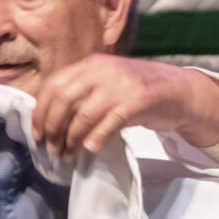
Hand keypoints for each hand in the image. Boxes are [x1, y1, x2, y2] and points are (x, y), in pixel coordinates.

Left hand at [28, 53, 218, 157]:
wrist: (180, 91)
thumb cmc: (138, 92)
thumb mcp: (106, 85)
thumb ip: (82, 96)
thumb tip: (51, 121)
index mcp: (90, 64)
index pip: (54, 85)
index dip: (41, 111)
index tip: (38, 133)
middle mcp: (103, 70)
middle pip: (64, 100)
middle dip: (52, 128)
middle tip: (51, 148)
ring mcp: (121, 84)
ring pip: (84, 114)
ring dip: (71, 139)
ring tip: (67, 154)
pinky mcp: (139, 99)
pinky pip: (110, 121)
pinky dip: (97, 137)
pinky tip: (91, 148)